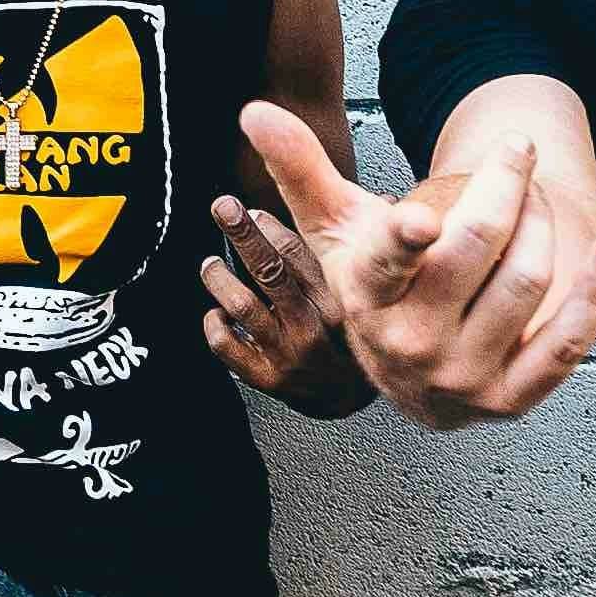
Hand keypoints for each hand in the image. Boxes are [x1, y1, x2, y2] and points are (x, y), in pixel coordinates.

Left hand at [200, 186, 351, 404]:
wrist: (350, 398)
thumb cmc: (355, 336)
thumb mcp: (367, 291)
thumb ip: (362, 247)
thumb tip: (384, 198)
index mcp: (338, 301)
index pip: (299, 255)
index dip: (270, 228)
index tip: (254, 212)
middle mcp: (313, 326)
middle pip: (268, 271)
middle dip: (242, 234)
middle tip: (224, 209)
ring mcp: (288, 353)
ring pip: (242, 305)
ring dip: (220, 278)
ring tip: (211, 264)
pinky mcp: (267, 377)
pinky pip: (228, 347)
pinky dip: (214, 326)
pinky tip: (216, 314)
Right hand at [236, 101, 595, 428]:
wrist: (412, 374)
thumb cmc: (378, 285)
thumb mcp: (336, 232)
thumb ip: (300, 169)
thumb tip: (254, 109)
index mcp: (367, 299)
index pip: (386, 265)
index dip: (406, 241)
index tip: (424, 218)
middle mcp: (413, 344)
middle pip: (476, 249)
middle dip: (505, 185)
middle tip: (516, 154)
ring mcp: (466, 377)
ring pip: (527, 279)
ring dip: (543, 221)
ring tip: (536, 197)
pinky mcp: (514, 399)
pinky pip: (569, 341)